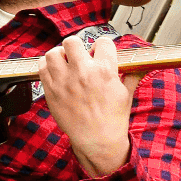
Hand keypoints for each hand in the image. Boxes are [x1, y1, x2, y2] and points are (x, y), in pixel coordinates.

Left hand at [41, 34, 143, 177]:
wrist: (97, 139)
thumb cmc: (113, 118)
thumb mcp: (126, 93)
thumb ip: (131, 74)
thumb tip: (138, 64)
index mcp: (104, 71)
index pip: (102, 42)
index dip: (102, 46)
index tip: (100, 53)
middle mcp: (83, 73)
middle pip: (72, 41)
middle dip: (77, 46)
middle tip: (79, 55)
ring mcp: (64, 81)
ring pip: (53, 53)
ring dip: (60, 55)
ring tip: (65, 63)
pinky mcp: (51, 91)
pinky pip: (42, 68)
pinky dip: (47, 66)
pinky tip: (56, 72)